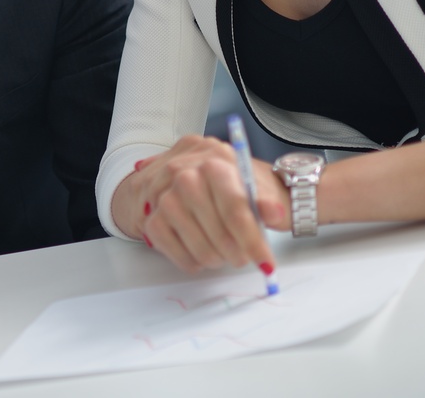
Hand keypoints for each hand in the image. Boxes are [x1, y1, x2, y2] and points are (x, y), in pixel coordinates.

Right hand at [114, 135, 290, 274]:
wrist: (204, 176)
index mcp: (213, 161)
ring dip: (216, 259)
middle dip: (237, 253)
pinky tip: (202, 253)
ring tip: (225, 253)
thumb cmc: (236, 183)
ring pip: (197, 246)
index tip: (266, 262)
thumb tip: (275, 212)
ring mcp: (162, 193)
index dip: (252, 240)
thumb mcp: (259, 184)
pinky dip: (191, 260)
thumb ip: (266, 199)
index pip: (234, 207)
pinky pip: (173, 250)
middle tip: (245, 258)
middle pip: (217, 232)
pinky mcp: (150, 213)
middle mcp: (183, 173)